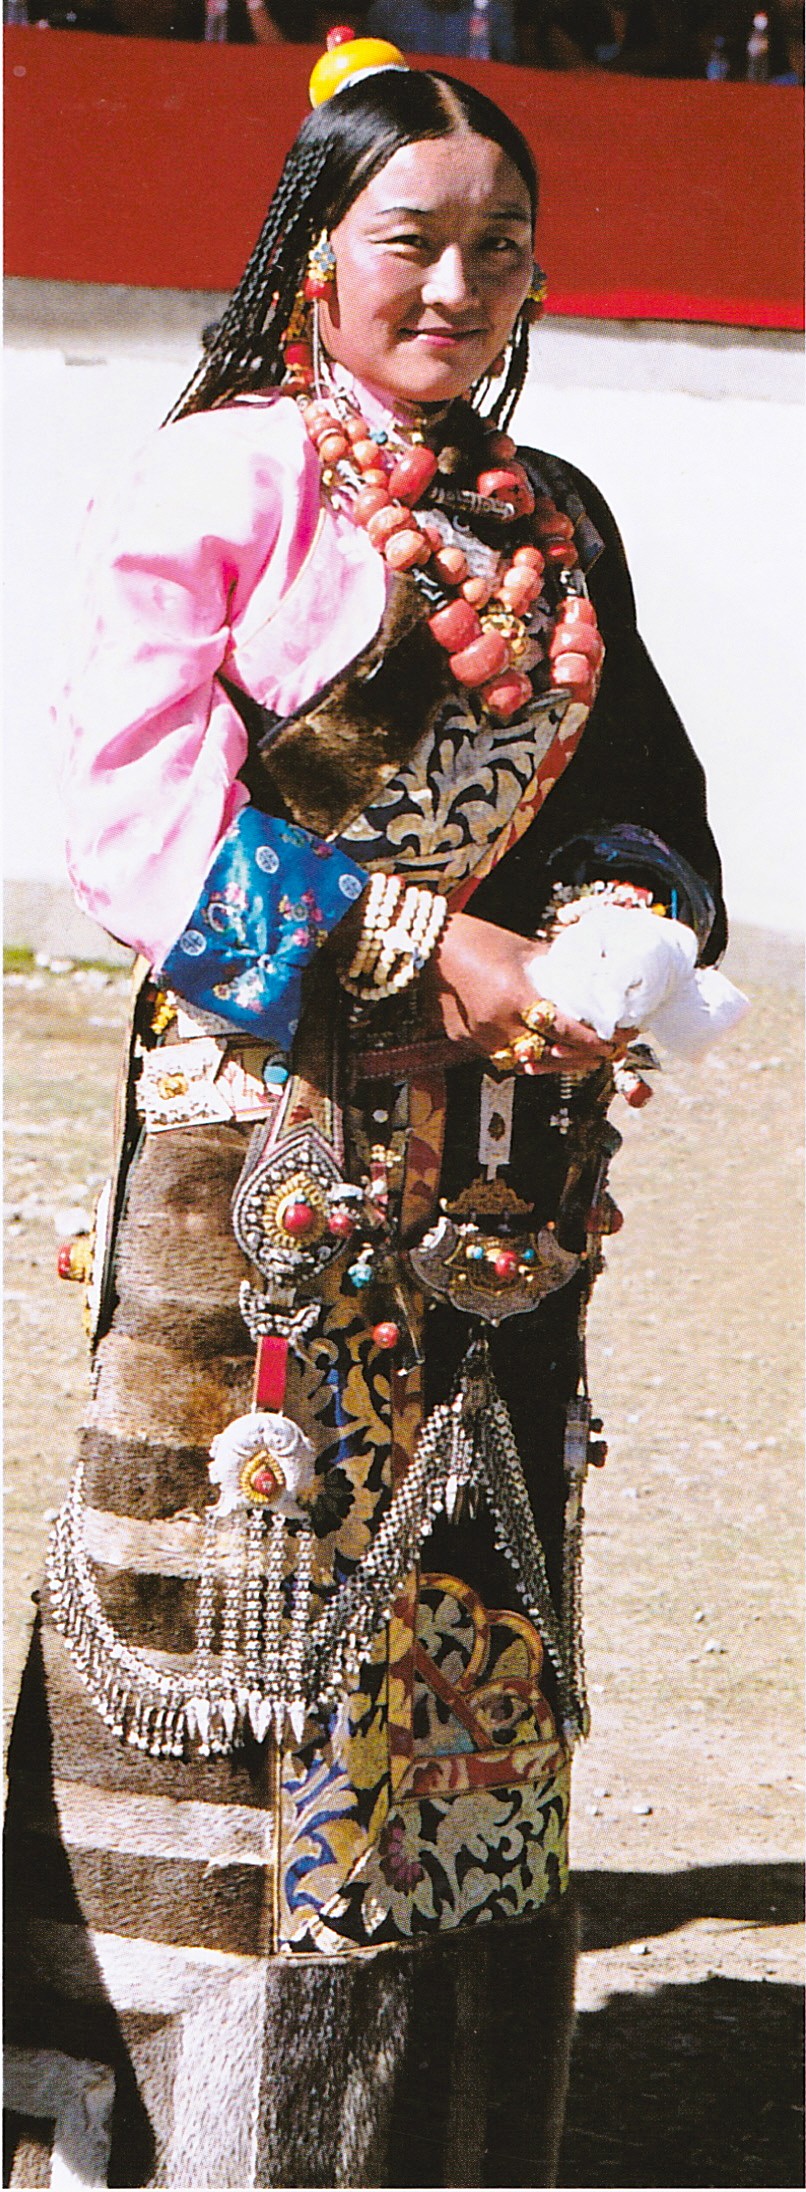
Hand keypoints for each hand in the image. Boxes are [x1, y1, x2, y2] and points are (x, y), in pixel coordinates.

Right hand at [425, 912, 628, 1071]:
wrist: (429, 947)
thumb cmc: (477, 940)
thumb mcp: (523, 951)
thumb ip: (553, 967)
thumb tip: (587, 973)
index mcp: (516, 997)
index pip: (564, 1030)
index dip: (592, 1040)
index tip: (612, 1041)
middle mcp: (498, 1024)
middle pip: (548, 1055)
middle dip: (578, 1057)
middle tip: (601, 1052)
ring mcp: (478, 1037)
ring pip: (524, 1062)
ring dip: (551, 1061)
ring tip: (574, 1055)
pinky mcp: (464, 1042)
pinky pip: (500, 1057)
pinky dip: (521, 1054)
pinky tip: (537, 1048)